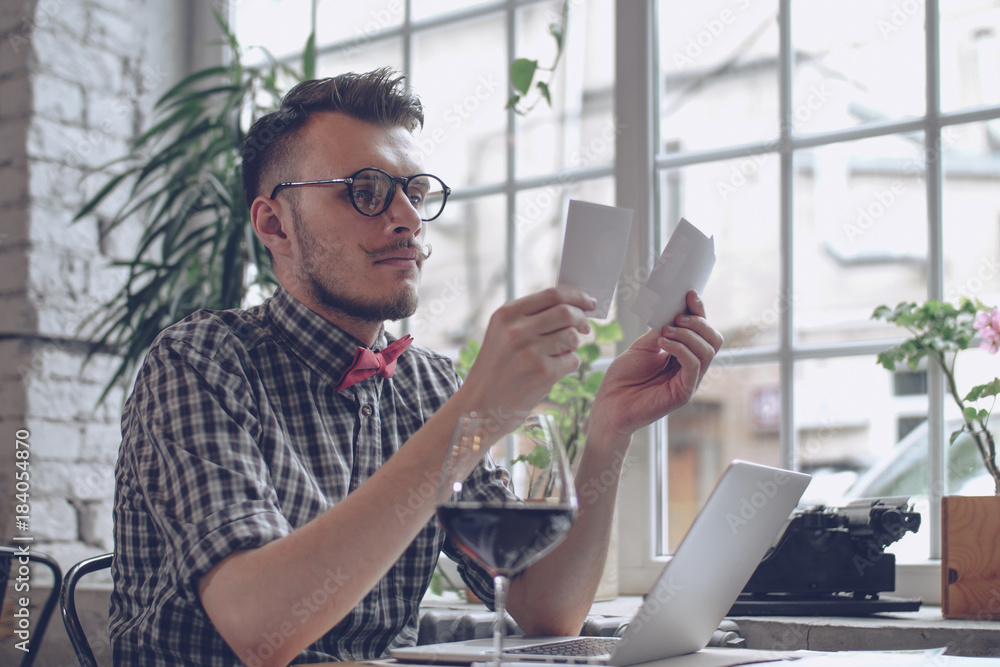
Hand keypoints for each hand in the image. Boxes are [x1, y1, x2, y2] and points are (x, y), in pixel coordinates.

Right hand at [455, 287, 595, 425]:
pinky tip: (554, 370)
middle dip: (582, 318)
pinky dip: (570, 363)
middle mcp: (517, 330)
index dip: (576, 296)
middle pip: (567, 312)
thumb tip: (572, 306)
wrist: (480, 405)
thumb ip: (531, 317)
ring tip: (560, 352)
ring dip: (574, 344)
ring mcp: (530, 352)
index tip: (588, 301)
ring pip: (572, 337)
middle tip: (585, 326)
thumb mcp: (502, 334)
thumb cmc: (496, 368)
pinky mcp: (543, 373)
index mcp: (506, 314)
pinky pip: (572, 360)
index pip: (552, 294)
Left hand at [588, 290, 722, 440]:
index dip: (699, 311)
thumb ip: (660, 331)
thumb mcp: (642, 346)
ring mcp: (689, 381)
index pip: (702, 331)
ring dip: (687, 335)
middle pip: (713, 340)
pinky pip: (693, 365)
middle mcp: (690, 368)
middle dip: (698, 322)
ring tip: (665, 332)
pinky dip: (681, 349)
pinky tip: (663, 343)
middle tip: (676, 318)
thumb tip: (674, 312)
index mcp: (682, 355)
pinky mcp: (684, 393)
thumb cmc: (623, 378)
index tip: (689, 294)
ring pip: (707, 351)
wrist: (609, 404)